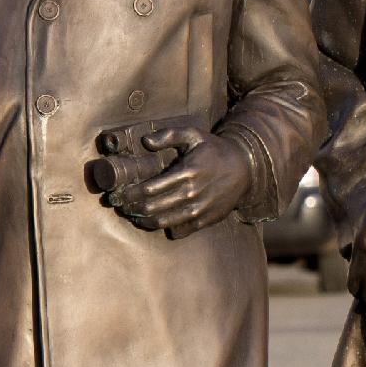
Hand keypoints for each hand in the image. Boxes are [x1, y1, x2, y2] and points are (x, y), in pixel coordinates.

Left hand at [108, 123, 252, 237]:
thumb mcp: (194, 135)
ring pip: (164, 222)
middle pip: (153, 208)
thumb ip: (168, 135)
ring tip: (136, 216)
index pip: (149, 189)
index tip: (119, 194)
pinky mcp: (207, 220)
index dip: (130, 194)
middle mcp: (192, 193)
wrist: (246, 168)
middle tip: (122, 206)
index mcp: (186, 172)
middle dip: (132, 208)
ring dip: (145, 221)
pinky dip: (167, 229)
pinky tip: (159, 222)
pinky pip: (181, 230)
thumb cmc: (215, 150)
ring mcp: (200, 209)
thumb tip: (145, 142)